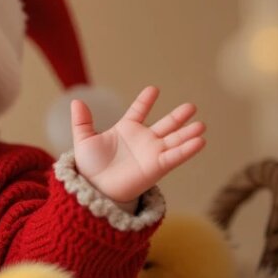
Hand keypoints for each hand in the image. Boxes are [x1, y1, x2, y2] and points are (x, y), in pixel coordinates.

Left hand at [71, 85, 205, 203]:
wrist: (94, 188)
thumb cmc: (90, 167)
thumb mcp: (84, 141)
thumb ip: (82, 122)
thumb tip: (76, 101)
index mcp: (126, 130)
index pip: (138, 111)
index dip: (145, 100)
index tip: (153, 89)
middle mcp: (143, 140)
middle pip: (165, 124)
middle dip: (178, 116)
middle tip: (191, 106)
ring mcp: (152, 153)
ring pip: (174, 140)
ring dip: (188, 133)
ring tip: (201, 124)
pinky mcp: (157, 166)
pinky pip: (175, 156)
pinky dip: (187, 149)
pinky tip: (200, 141)